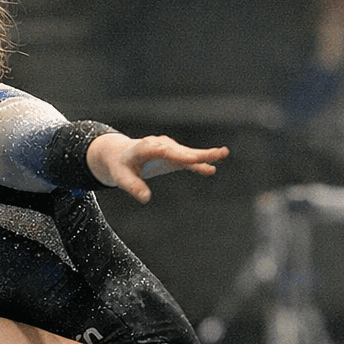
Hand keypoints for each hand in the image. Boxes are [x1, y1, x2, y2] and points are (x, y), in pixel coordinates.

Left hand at [88, 133, 227, 203]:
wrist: (121, 154)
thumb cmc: (121, 167)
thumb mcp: (122, 178)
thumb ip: (133, 187)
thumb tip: (146, 199)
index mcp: (144, 148)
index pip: (162, 150)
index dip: (176, 154)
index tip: (190, 159)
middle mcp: (159, 145)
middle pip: (180, 150)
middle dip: (197, 153)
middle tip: (214, 155)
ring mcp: (169, 149)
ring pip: (188, 153)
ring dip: (205, 154)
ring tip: (223, 154)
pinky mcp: (174, 155)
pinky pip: (188, 159)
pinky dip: (199, 163)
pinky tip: (211, 169)